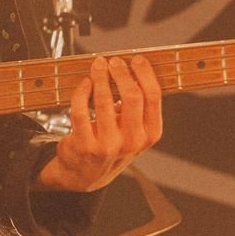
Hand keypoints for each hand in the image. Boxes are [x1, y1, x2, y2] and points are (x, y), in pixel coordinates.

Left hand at [36, 53, 162, 192]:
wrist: (86, 176)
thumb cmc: (113, 146)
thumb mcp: (134, 131)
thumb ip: (137, 107)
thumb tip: (134, 71)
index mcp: (150, 134)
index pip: (153, 98)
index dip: (145, 74)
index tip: (137, 60)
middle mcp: (132, 142)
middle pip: (132, 96)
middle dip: (122, 73)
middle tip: (113, 61)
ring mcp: (108, 145)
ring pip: (104, 101)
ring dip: (100, 77)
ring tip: (97, 66)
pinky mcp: (85, 145)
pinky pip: (81, 110)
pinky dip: (82, 92)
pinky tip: (84, 83)